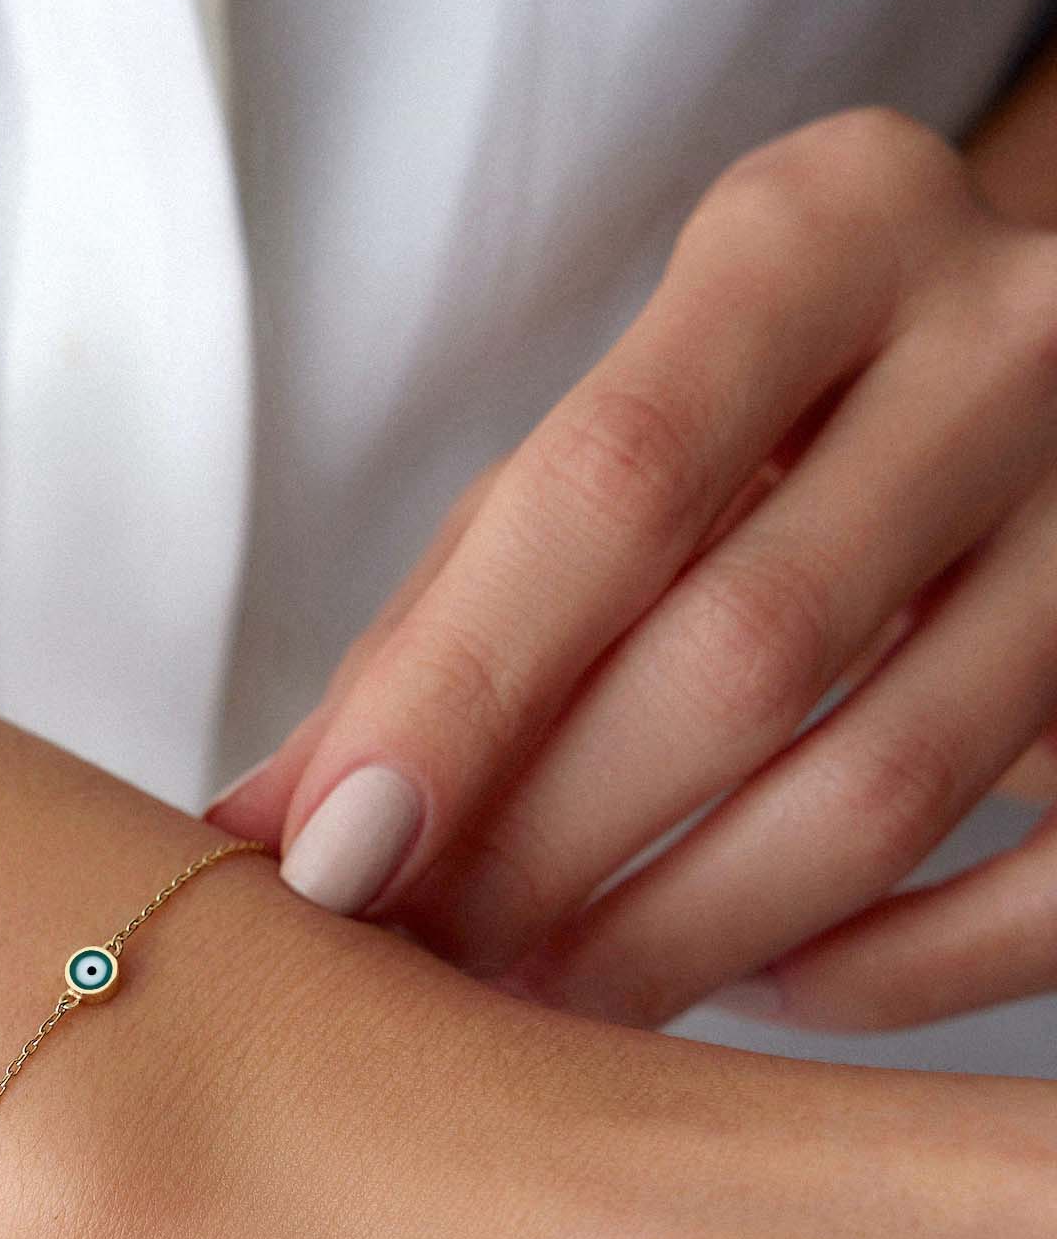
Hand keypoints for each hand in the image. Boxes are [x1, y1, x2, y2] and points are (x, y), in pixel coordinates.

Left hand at [208, 108, 1056, 1030]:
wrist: (997, 369)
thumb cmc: (738, 430)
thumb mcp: (592, 460)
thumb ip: (438, 630)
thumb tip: (259, 831)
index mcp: (822, 233)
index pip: (611, 485)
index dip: (459, 699)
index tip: (335, 866)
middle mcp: (1011, 339)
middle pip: (744, 651)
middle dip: (547, 850)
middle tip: (420, 967)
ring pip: (884, 786)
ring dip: (678, 936)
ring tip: (538, 1005)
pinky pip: (1039, 883)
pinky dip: (880, 970)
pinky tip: (753, 988)